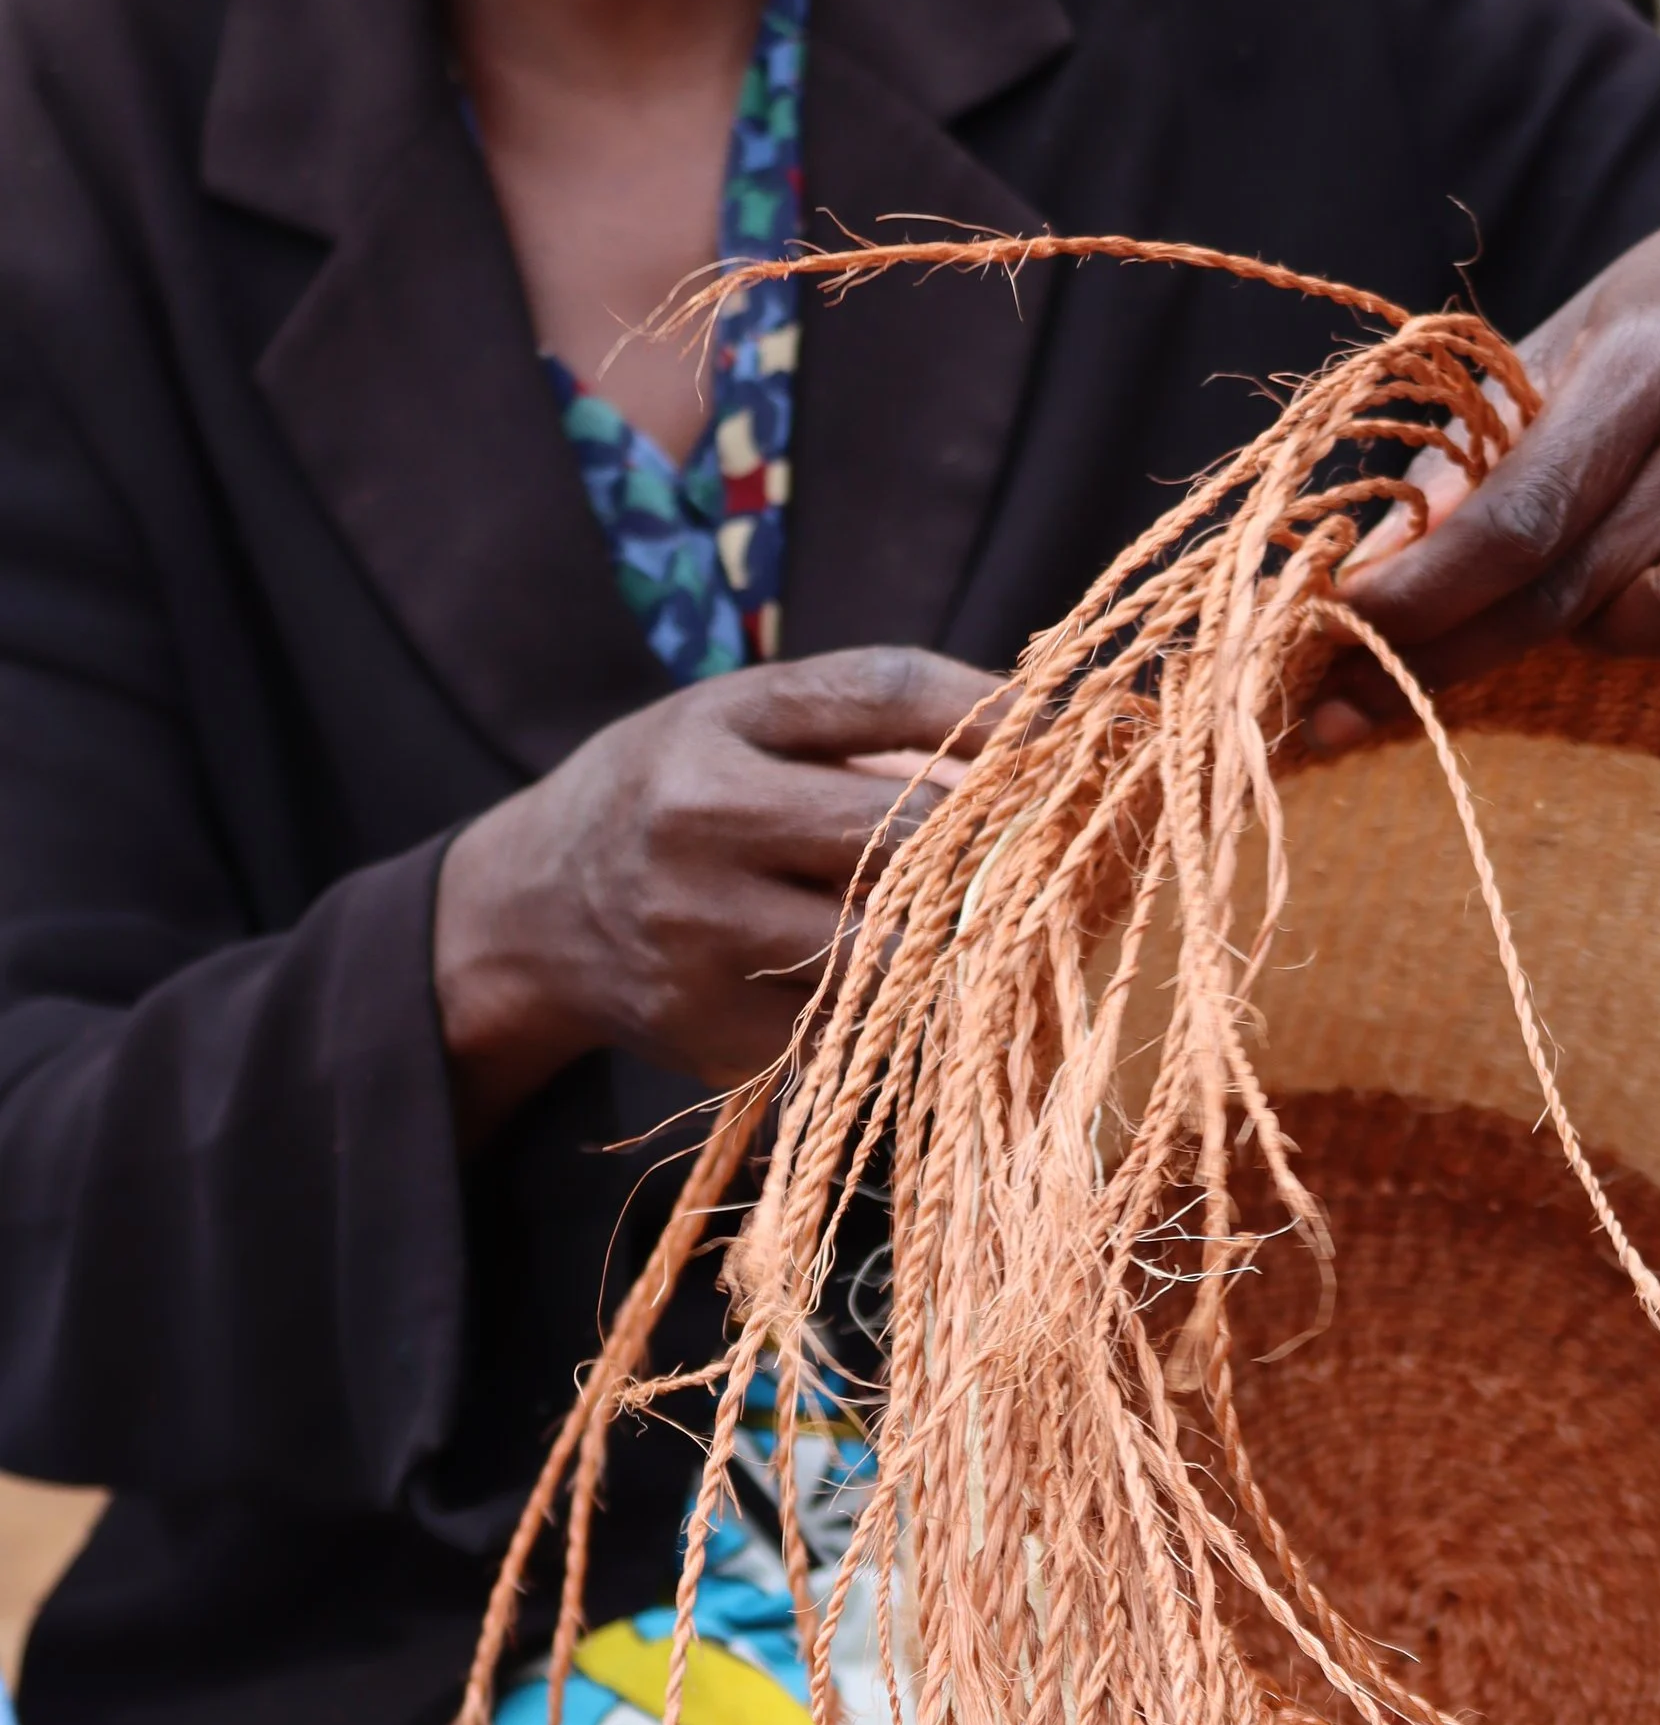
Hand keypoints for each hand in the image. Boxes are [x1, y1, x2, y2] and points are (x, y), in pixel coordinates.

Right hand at [433, 644, 997, 1141]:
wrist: (525, 918)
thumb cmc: (670, 799)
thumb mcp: (737, 728)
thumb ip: (869, 730)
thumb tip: (1043, 738)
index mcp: (717, 724)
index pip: (884, 691)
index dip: (993, 708)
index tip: (1069, 728)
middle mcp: (701, 820)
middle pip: (904, 828)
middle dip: (987, 841)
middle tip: (1051, 845)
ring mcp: (706, 937)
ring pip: (893, 941)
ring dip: (952, 936)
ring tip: (989, 923)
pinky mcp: (719, 1032)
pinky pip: (856, 1019)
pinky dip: (898, 1003)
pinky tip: (904, 986)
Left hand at [1317, 202, 1659, 728]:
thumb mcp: (1578, 344)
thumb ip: (1481, 451)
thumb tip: (1375, 562)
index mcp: (1649, 356)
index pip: (1516, 515)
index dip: (1414, 601)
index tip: (1321, 655)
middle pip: (1578, 588)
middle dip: (1454, 657)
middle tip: (1357, 700)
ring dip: (1620, 634)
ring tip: (1609, 587)